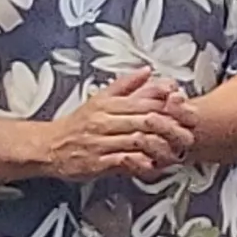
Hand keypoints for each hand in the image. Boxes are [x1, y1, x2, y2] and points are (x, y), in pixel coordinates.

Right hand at [42, 72, 190, 180]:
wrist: (49, 146)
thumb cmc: (78, 124)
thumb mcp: (100, 99)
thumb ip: (125, 85)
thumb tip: (147, 70)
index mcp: (108, 104)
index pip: (145, 102)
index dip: (169, 108)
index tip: (186, 114)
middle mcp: (104, 121)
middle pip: (145, 121)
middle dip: (170, 128)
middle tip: (187, 136)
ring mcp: (100, 142)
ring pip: (137, 141)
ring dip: (159, 148)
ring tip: (174, 152)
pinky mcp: (95, 163)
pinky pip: (122, 162)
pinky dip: (140, 164)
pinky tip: (152, 166)